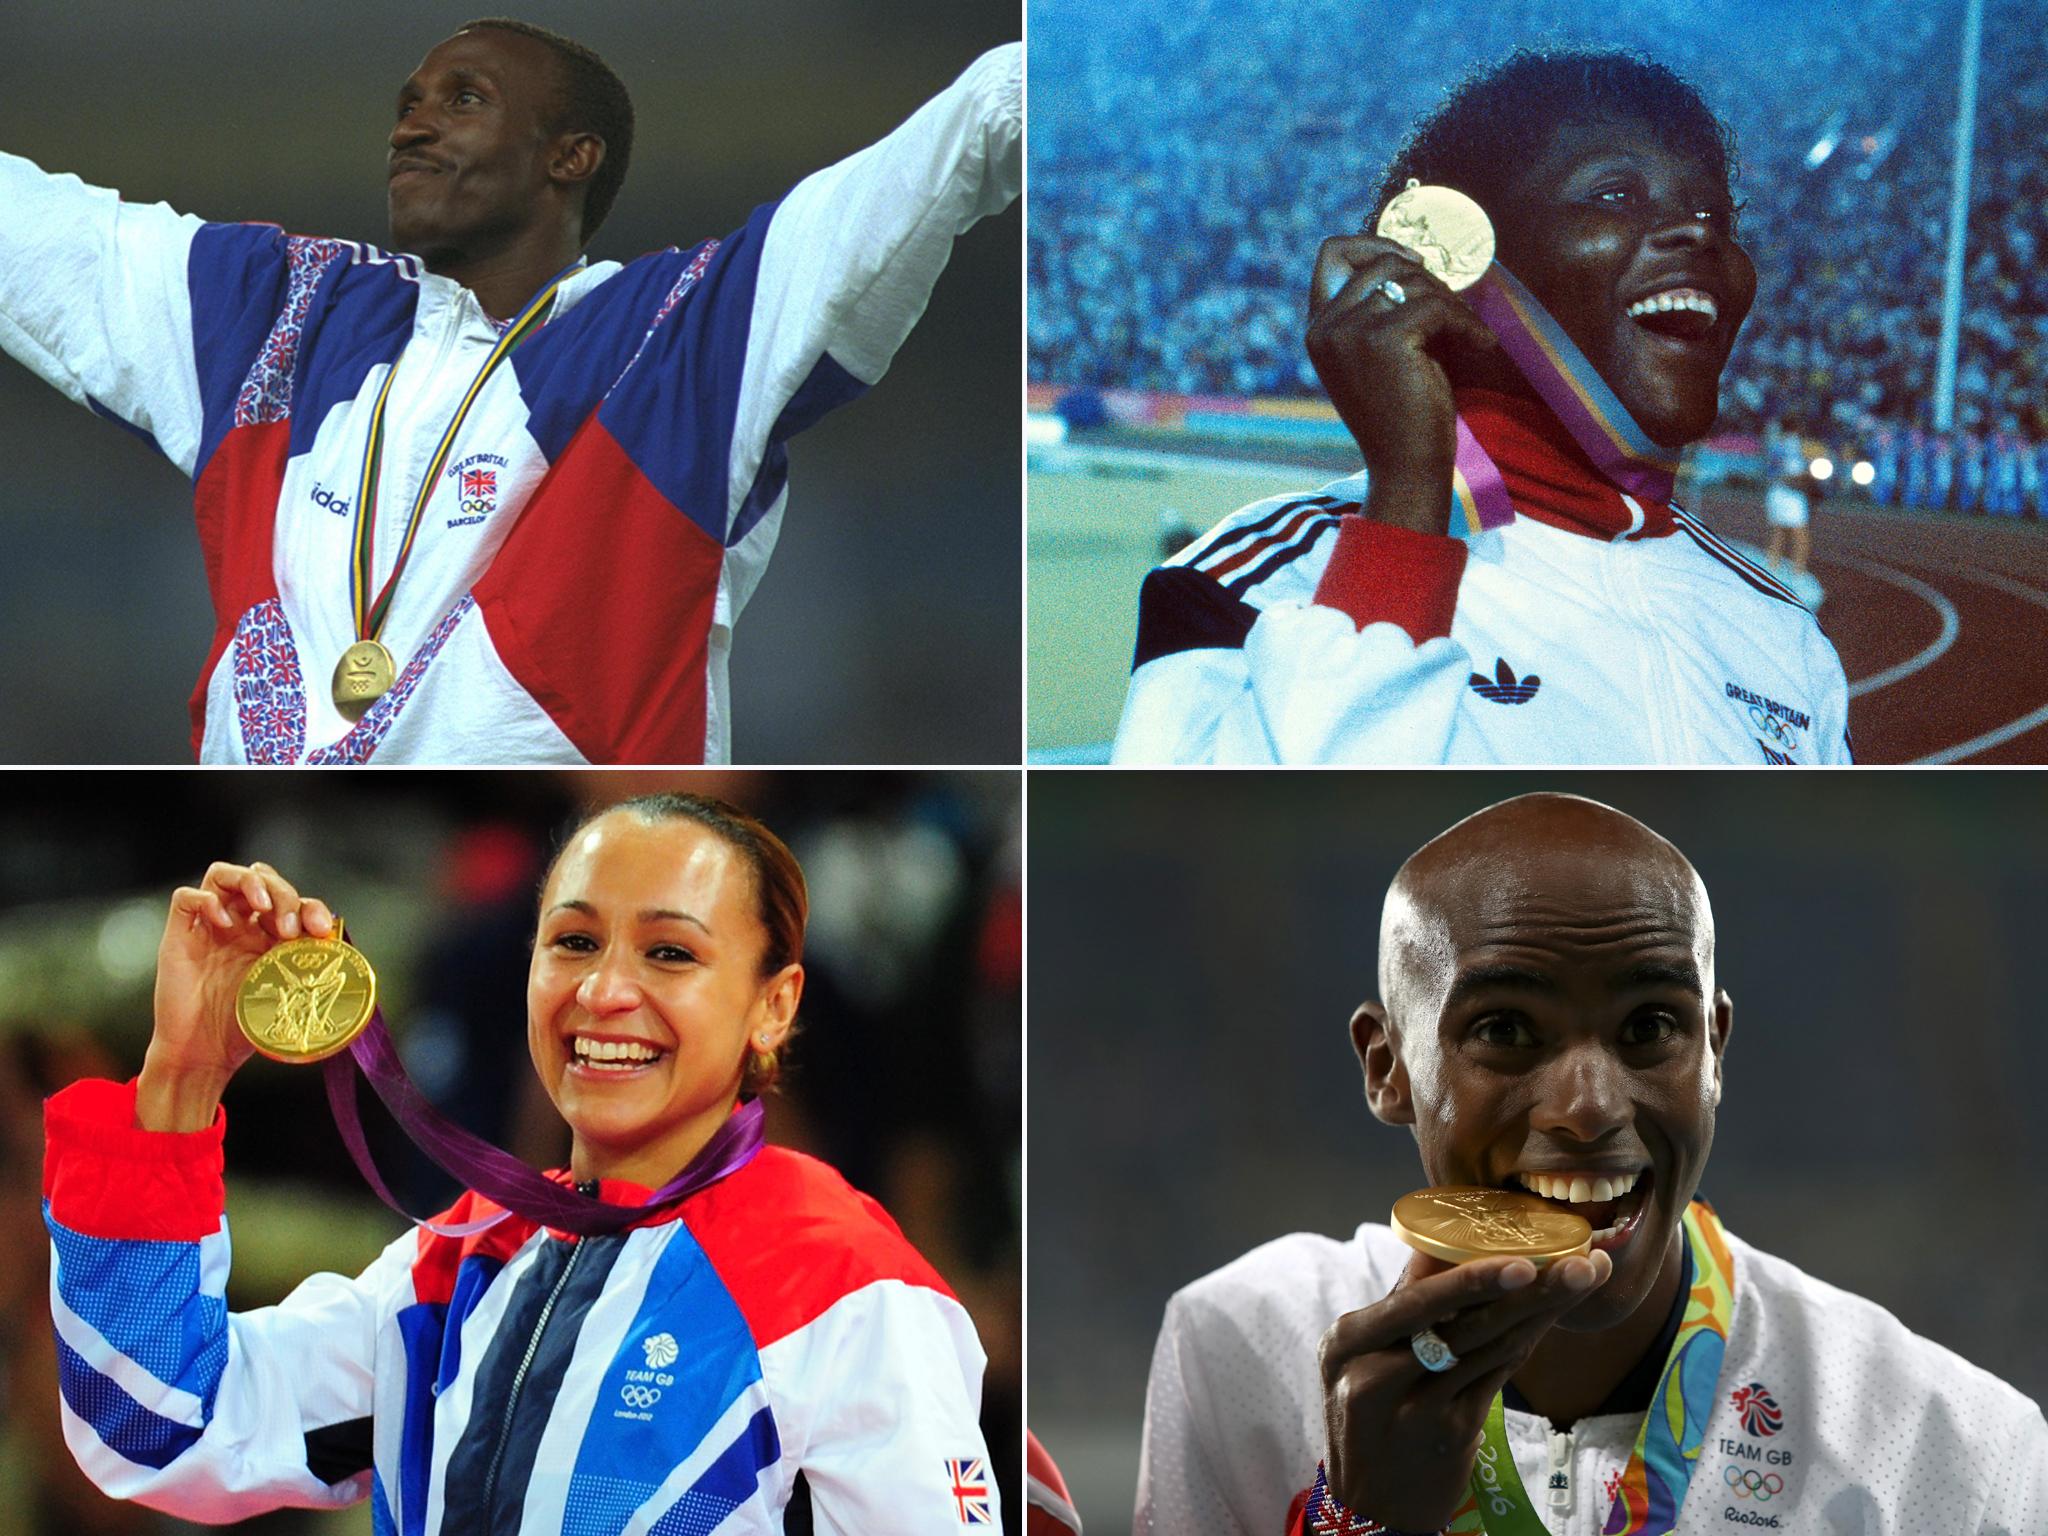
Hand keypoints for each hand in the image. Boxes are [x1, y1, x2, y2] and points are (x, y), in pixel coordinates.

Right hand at [138, 862, 336, 1130]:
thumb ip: (311, 976)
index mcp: (268, 936)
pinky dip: (206, 900)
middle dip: (283, 895)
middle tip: (289, 928)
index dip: (310, 907)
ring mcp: (209, 927)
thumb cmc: (244, 1030)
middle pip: (263, 879)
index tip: (320, 930)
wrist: (203, 1054)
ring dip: (250, 882)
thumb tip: (358, 968)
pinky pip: (186, 897)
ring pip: (225, 875)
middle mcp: (240, 925)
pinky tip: (223, 922)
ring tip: (263, 908)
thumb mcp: (288, 997)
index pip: (293, 901)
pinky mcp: (179, 936)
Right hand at [1305, 235, 1497, 535]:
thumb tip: (1412, 257)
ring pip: (1412, 282)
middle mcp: (1324, 327)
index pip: (1332, 253)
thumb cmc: (1400, 414)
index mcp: (1317, 328)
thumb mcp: (1375, 355)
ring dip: (1450, 302)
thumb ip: (1376, 309)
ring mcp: (1349, 332)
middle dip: (1427, 279)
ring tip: (1467, 333)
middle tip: (1453, 310)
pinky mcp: (1384, 340)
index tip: (1414, 264)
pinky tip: (1482, 344)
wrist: (1405, 466)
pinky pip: (1438, 306)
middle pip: (1382, 261)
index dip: (1374, 243)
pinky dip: (1468, 322)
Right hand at [1318, 1247, 1612, 1531]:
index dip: (1473, 1280)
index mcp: (1347, 1341)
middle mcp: (1377, 1376)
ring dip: (1542, 1311)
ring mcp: (1418, 1411)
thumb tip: (1439, 1239)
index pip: (1418, 1303)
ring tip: (1583, 1279)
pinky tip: (1549, 1318)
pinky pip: (1497, 1377)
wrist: (1368, 1500)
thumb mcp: (1361, 1353)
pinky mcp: (1451, 1435)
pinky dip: (1524, 1343)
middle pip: (1467, 1324)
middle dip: (1531, 1290)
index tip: (1525, 1259)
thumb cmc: (1367, 1408)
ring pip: (1492, 1349)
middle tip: (1582, 1264)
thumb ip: (1400, 1303)